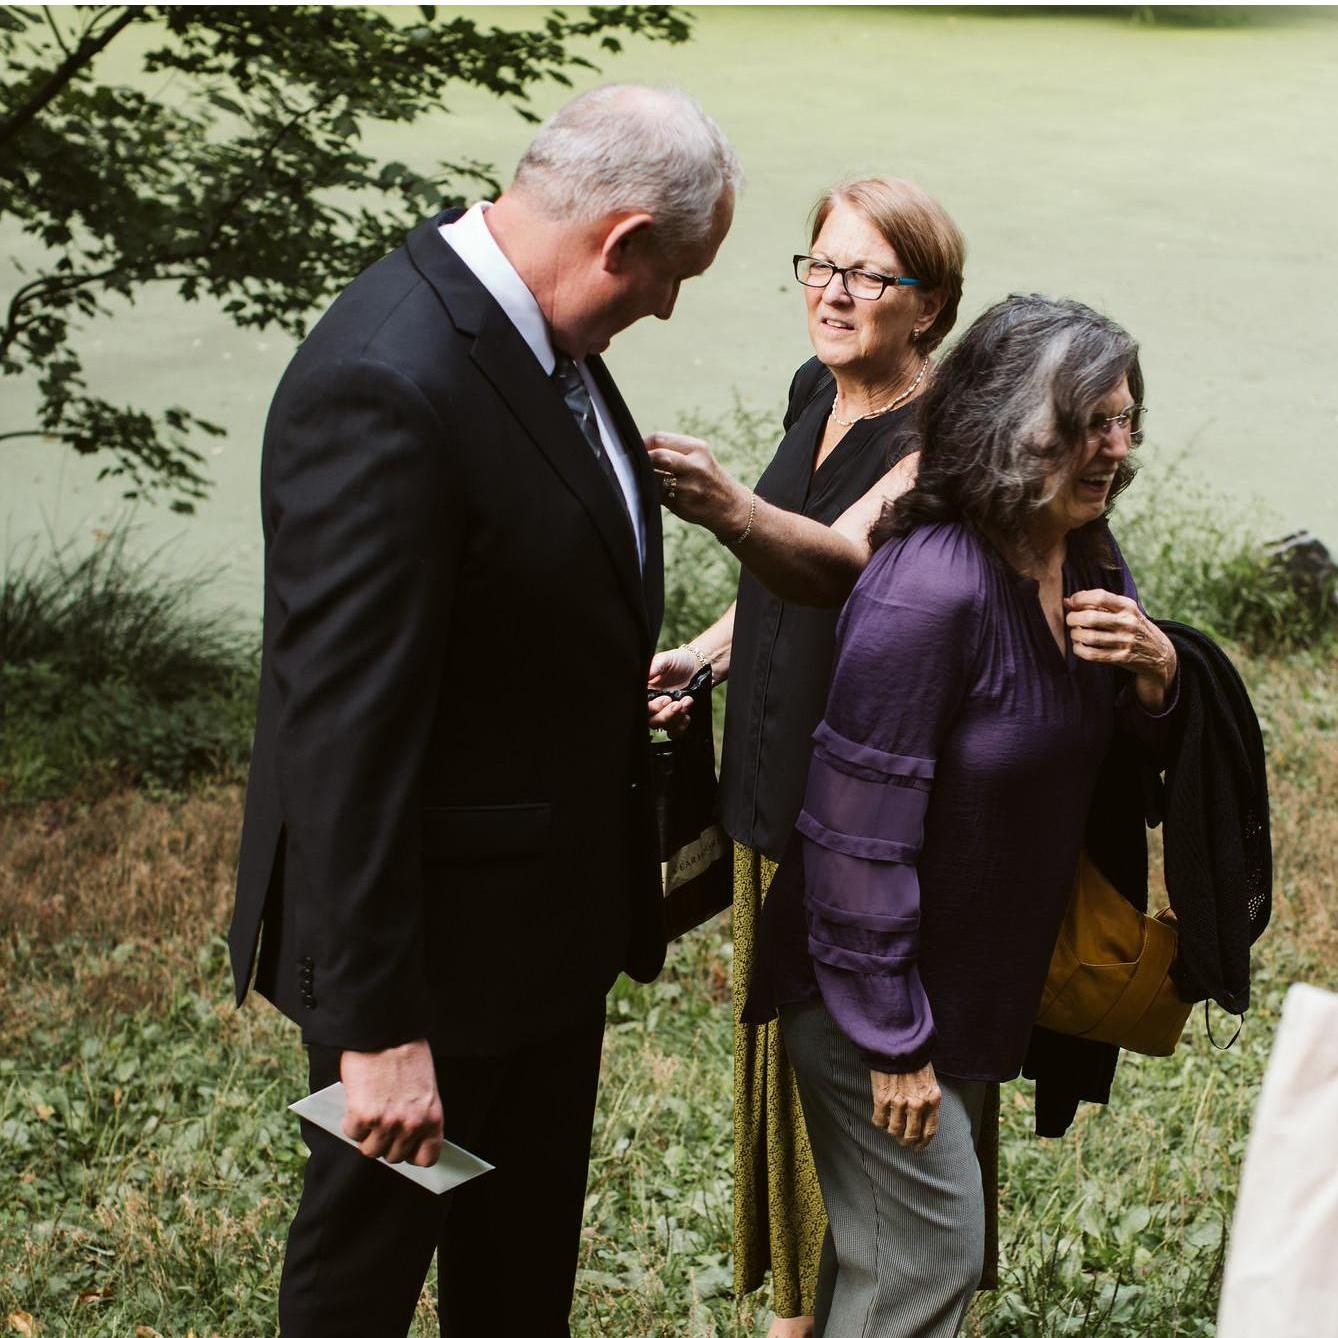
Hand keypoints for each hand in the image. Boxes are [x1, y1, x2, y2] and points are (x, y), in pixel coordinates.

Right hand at [340, 1038, 442, 1166]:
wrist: (385, 1031)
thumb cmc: (406, 1053)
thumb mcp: (424, 1087)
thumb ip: (418, 1113)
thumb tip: (405, 1137)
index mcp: (432, 1117)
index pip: (427, 1157)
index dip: (413, 1154)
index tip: (406, 1148)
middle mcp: (411, 1125)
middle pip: (393, 1156)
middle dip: (386, 1142)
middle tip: (381, 1123)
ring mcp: (387, 1123)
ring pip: (370, 1150)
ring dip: (367, 1135)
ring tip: (368, 1114)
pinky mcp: (363, 1116)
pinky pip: (352, 1133)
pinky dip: (350, 1122)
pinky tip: (356, 1103)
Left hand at [644, 432, 751, 537]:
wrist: (729, 505)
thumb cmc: (707, 477)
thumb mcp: (698, 457)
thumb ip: (673, 450)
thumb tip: (638, 447)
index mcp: (697, 448)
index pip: (660, 439)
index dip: (643, 444)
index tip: (635, 448)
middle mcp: (694, 466)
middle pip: (657, 456)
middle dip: (641, 459)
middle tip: (633, 462)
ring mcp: (687, 486)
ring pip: (653, 476)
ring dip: (643, 476)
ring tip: (641, 476)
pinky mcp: (680, 503)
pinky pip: (655, 493)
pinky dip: (648, 490)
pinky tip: (650, 490)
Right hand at [647, 647, 698, 735]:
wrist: (696, 666)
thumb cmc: (678, 661)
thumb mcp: (664, 660)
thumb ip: (654, 667)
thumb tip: (644, 675)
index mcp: (645, 692)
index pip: (642, 707)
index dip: (652, 707)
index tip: (666, 699)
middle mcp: (653, 705)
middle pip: (652, 721)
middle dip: (666, 714)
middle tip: (677, 703)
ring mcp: (664, 713)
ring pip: (664, 726)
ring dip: (676, 718)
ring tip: (687, 702)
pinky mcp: (676, 718)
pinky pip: (674, 732)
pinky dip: (681, 727)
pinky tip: (687, 716)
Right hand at [871, 1061, 940, 1150]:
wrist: (897, 1043)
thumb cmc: (913, 1058)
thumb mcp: (929, 1080)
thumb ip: (927, 1099)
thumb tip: (921, 1117)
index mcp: (932, 1099)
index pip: (930, 1130)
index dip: (923, 1142)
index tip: (918, 1148)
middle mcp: (918, 1105)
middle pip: (911, 1135)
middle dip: (906, 1141)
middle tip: (902, 1140)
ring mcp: (899, 1103)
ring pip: (894, 1130)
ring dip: (891, 1131)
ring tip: (890, 1126)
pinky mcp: (882, 1099)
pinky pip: (879, 1120)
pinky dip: (879, 1122)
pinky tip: (879, 1117)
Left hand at [1065, 589, 1177, 711]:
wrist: (1159, 652)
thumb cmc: (1133, 626)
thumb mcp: (1124, 610)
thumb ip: (1098, 604)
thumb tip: (1067, 600)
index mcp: (1128, 606)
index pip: (1100, 597)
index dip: (1080, 599)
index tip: (1072, 603)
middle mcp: (1128, 623)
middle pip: (1090, 618)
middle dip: (1073, 618)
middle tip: (1071, 620)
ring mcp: (1125, 641)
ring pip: (1089, 637)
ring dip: (1075, 635)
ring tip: (1075, 633)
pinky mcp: (1122, 658)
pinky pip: (1092, 654)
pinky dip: (1079, 650)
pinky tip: (1079, 646)